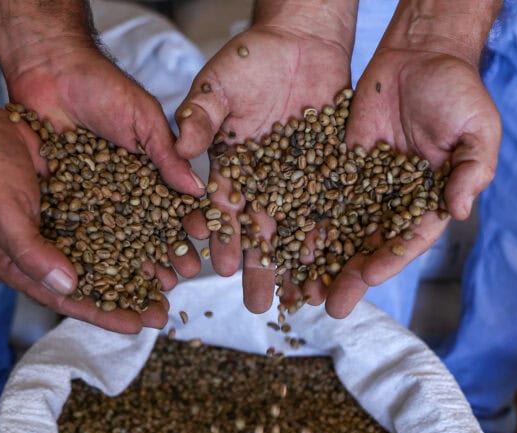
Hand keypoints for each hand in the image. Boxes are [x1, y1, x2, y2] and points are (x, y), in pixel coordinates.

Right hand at [0, 47, 206, 332]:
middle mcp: (45, 251)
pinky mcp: (74, 201)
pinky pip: (108, 222)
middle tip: (162, 312)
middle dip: (127, 298)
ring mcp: (60, 226)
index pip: (67, 299)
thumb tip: (69, 285)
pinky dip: (132, 232)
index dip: (102, 314)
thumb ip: (32, 252)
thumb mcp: (3, 214)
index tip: (136, 325)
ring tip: (168, 280)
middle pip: (92, 284)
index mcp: (22, 265)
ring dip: (136, 268)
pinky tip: (157, 238)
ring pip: (105, 255)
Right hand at [174, 26, 351, 312]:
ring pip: (296, 233)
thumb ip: (200, 116)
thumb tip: (181, 146)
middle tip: (259, 306)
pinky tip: (335, 267)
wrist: (300, 41)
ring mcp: (295, 184)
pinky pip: (329, 213)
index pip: (223, 212)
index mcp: (228, 171)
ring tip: (302, 302)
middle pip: (259, 235)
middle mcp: (260, 185)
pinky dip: (331, 239)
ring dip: (298, 267)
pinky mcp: (327, 176)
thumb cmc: (248, 60)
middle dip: (259, 271)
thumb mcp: (216, 86)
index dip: (223, 240)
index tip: (221, 267)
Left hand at [325, 49, 500, 317]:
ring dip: (324, 262)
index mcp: (431, 201)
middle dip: (351, 277)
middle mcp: (396, 202)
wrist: (420, 54)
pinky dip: (306, 224)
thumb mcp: (478, 128)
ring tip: (302, 291)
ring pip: (342, 232)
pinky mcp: (341, 167)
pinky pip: (321, 200)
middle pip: (371, 247)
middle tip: (330, 306)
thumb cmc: (458, 90)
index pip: (408, 238)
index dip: (389, 258)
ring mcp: (367, 187)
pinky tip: (286, 246)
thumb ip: (471, 170)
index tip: (368, 275)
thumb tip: (458, 210)